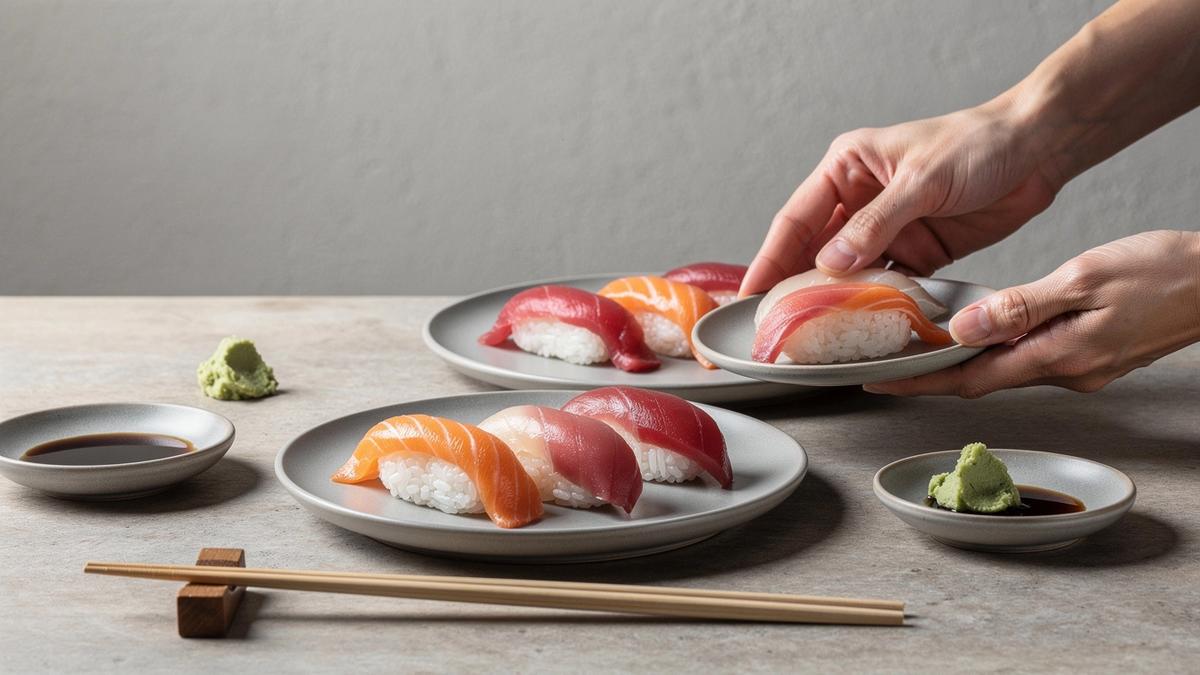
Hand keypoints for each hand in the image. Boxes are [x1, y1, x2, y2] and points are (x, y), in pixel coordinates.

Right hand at [740, 100, 1062, 295]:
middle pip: (814, 251)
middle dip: (794, 287)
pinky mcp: (918, 252)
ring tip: (811, 335)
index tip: (751, 293)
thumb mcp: (921, 181)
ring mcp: (888, 230)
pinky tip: (861, 327)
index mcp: (847, 168)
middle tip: (773, 326)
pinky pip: (887, 286)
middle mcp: (859, 200)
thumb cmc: (978, 143)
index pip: (797, 219)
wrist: (1039, 149)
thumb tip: (830, 264)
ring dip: (833, 302)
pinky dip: (875, 306)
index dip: (770, 258)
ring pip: (848, 274)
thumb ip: (876, 225)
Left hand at [865, 230, 1199, 397]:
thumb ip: (1022, 307)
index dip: (919, 383)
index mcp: (1058, 356)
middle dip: (933, 372)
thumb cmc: (1166, 274)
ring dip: (965, 358)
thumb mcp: (1086, 279)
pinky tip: (985, 329)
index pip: (969, 379)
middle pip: (982, 378)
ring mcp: (1082, 367)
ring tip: (922, 341)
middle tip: (888, 361)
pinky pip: (1031, 355)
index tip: (878, 385)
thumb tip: (965, 330)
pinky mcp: (1093, 355)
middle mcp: (1066, 372)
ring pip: (1006, 367)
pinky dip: (1000, 346)